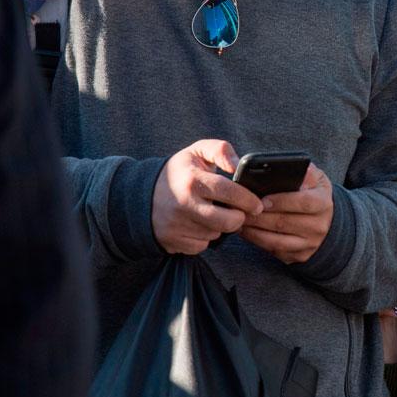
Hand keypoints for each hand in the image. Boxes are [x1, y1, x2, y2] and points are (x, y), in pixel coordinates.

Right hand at [151, 140, 263, 255]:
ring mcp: (178, 226)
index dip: (248, 200)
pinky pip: (202, 246)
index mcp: (192, 180)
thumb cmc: (177, 173)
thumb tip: (239, 165)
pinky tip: (196, 224)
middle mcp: (184, 205)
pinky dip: (204, 237)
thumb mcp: (196, 152)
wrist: (139, 197)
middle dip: (239, 218)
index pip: (230, 192)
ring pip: (216, 234)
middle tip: (238, 211)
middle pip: (228, 221)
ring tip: (210, 212)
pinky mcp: (174, 242)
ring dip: (219, 226)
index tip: (257, 204)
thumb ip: (221, 150)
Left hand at [240, 164, 333, 263]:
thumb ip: (303, 171)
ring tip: (238, 220)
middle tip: (239, 209)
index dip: (280, 200)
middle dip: (258, 216)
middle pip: (284, 222)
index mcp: (323, 203)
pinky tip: (246, 231)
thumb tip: (286, 167)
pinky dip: (257, 241)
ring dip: (254, 231)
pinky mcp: (300, 256)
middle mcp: (319, 226)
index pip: (302, 202)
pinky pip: (274, 251)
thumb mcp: (315, 178)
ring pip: (276, 240)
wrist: (326, 221)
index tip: (260, 199)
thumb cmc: (313, 194)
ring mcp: (310, 243)